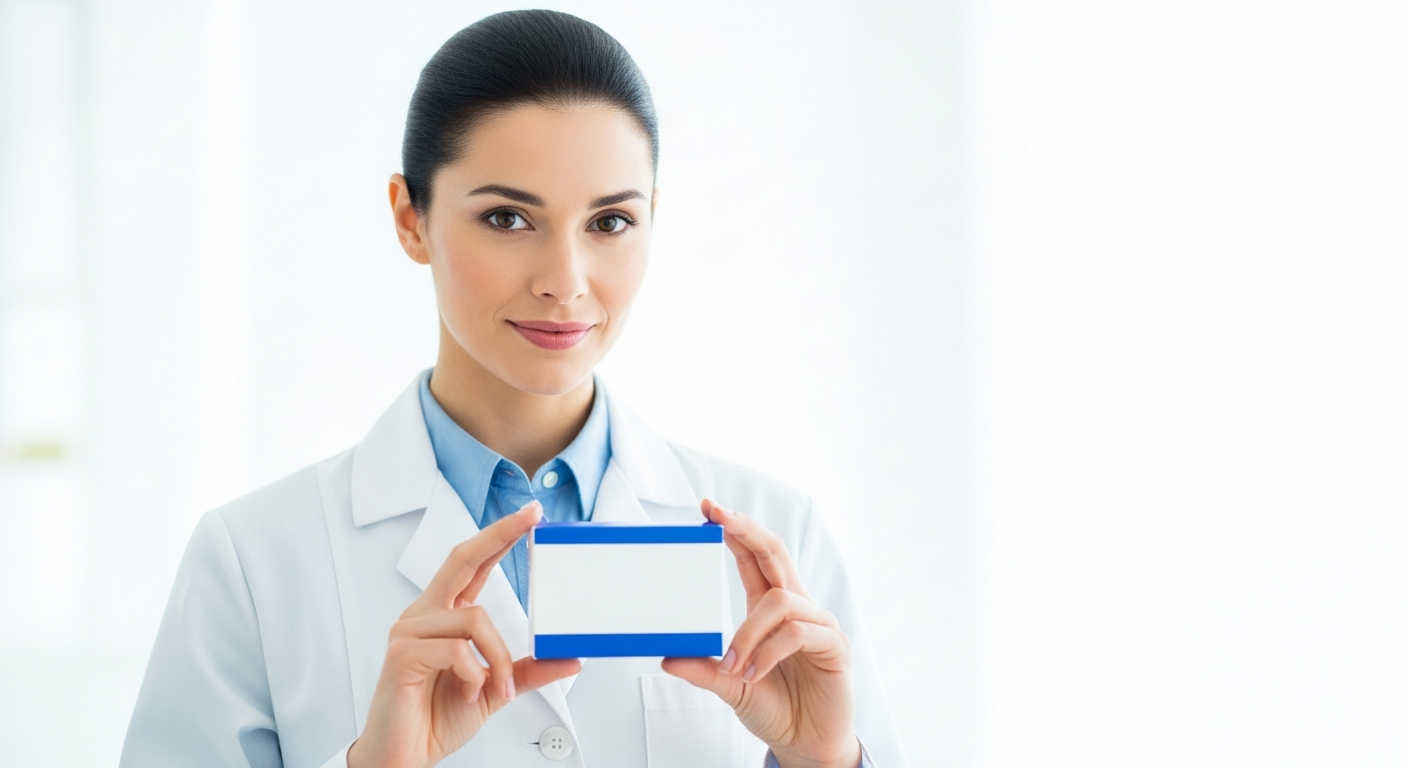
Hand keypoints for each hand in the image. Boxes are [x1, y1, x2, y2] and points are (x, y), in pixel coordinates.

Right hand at [348, 502, 581, 767]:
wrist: (404, 756)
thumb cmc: (437, 718)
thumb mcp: (496, 688)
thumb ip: (529, 670)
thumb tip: (569, 659)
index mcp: (443, 616)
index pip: (473, 564)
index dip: (498, 536)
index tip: (527, 515)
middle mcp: (424, 616)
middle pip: (462, 560)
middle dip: (498, 535)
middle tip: (529, 519)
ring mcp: (409, 632)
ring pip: (474, 618)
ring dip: (498, 657)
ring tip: (495, 687)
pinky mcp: (403, 654)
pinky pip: (457, 650)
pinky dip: (475, 674)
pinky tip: (469, 691)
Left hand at [661, 500, 860, 767]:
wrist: (807, 745)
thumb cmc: (776, 709)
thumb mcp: (729, 686)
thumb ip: (704, 670)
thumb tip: (668, 658)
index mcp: (770, 608)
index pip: (753, 557)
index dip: (735, 530)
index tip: (709, 510)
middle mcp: (796, 608)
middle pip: (775, 553)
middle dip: (746, 531)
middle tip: (719, 517)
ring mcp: (818, 625)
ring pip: (781, 600)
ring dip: (749, 631)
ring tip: (733, 664)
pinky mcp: (834, 646)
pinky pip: (798, 633)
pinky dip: (768, 651)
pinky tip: (753, 672)